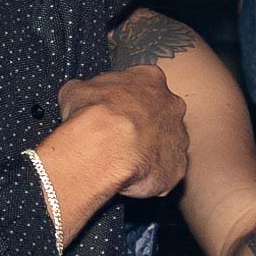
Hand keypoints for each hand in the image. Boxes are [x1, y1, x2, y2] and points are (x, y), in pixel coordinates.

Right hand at [56, 63, 188, 199]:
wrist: (104, 148)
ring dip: (148, 150)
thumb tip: (81, 96)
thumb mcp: (76, 91)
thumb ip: (88, 91)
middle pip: (161, 113)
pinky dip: (151, 175)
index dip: (126, 99)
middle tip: (119, 136)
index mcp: (150, 79)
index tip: (114, 109)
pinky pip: (165, 172)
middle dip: (143, 124)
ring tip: (122, 159)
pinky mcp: (177, 167)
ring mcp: (178, 137)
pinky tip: (130, 176)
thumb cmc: (92, 115)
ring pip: (166, 144)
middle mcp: (171, 105)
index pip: (144, 83)